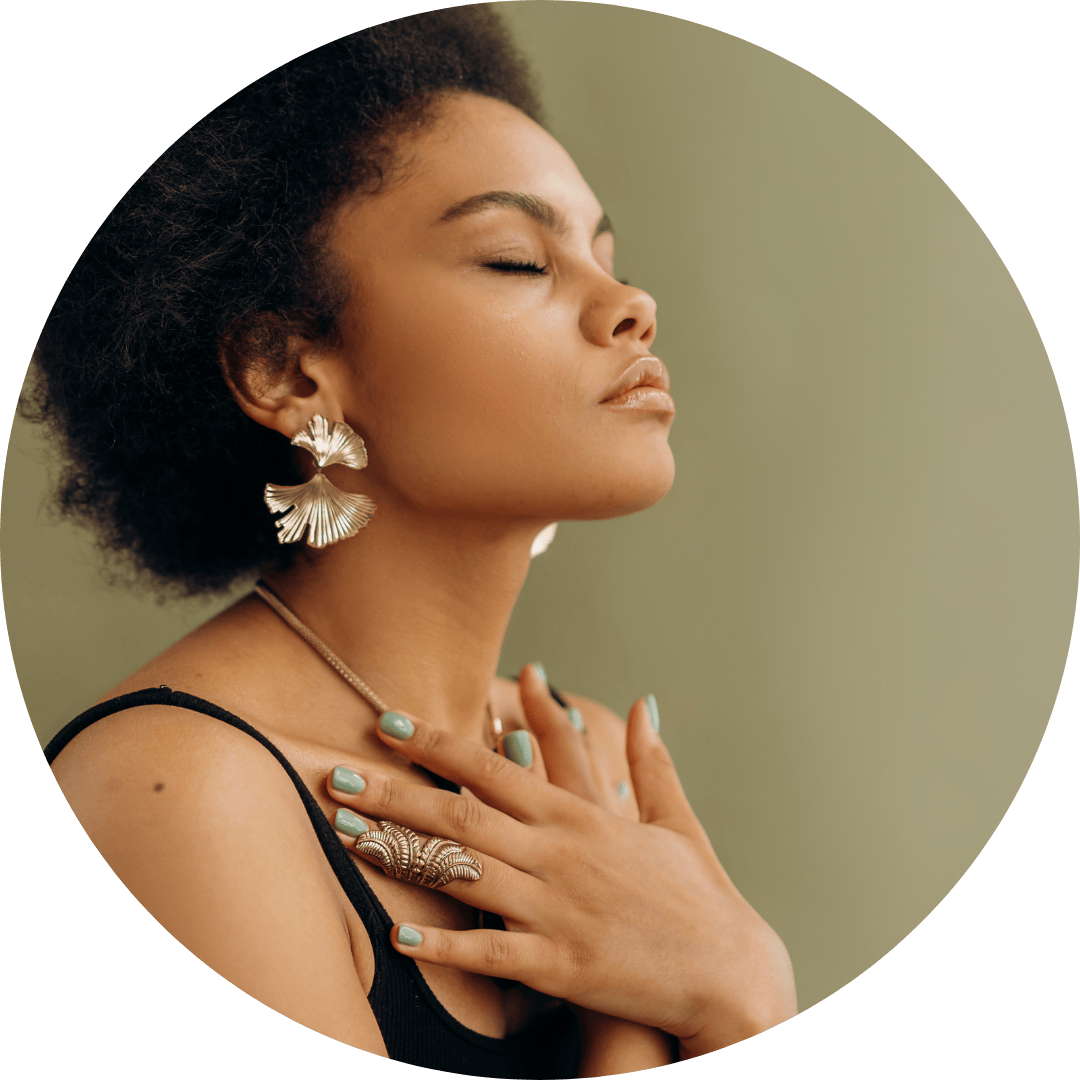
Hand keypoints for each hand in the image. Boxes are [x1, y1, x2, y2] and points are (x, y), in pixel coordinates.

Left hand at [327, 689, 796, 1055]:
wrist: (729, 976)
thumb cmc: (700, 898)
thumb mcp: (676, 821)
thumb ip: (652, 761)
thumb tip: (644, 704)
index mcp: (582, 816)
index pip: (495, 766)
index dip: (438, 742)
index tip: (389, 723)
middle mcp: (560, 855)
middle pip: (462, 814)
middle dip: (394, 792)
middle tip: (337, 775)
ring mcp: (556, 910)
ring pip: (463, 872)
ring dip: (400, 853)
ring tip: (348, 835)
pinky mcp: (559, 965)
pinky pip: (491, 952)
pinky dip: (445, 944)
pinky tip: (401, 934)